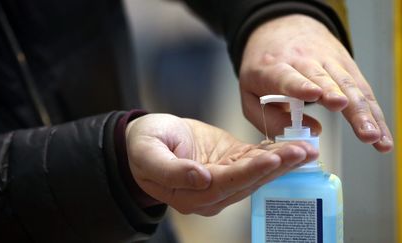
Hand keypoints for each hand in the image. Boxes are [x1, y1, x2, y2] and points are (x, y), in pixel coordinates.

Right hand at [126, 113, 317, 215]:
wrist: (147, 139)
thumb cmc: (142, 147)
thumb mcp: (148, 155)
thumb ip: (171, 171)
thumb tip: (201, 179)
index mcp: (190, 193)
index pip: (225, 184)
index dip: (249, 172)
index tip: (272, 158)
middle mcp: (211, 191)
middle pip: (248, 181)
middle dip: (277, 166)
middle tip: (302, 152)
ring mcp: (223, 178)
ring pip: (256, 172)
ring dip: (282, 161)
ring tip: (306, 149)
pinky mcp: (230, 162)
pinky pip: (254, 159)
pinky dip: (275, 152)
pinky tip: (294, 146)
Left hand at [239, 14, 392, 152]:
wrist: (281, 30)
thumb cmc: (263, 69)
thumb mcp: (249, 95)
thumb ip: (269, 119)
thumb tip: (311, 132)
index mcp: (273, 68)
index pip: (288, 76)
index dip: (301, 85)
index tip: (314, 94)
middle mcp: (303, 60)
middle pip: (324, 80)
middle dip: (337, 98)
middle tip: (346, 114)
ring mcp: (327, 61)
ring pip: (348, 85)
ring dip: (362, 112)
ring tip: (371, 136)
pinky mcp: (345, 65)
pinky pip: (361, 90)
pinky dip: (373, 113)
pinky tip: (381, 135)